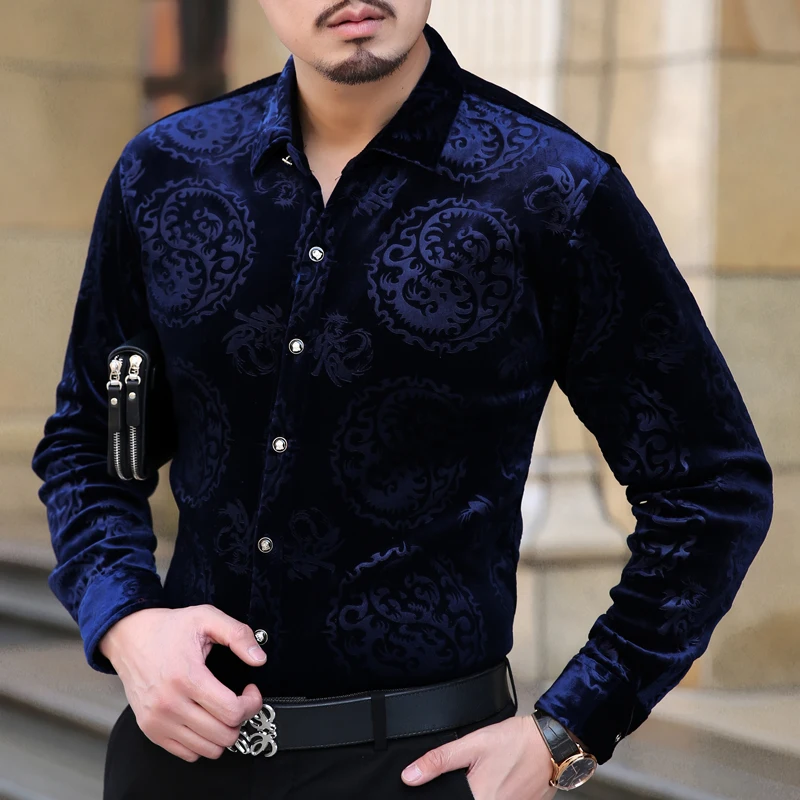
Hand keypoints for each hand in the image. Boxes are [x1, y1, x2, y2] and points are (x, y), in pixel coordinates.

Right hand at [99, 604, 266, 761]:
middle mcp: (169, 704)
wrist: (129, 637)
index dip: (251, 703)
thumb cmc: (169, 628)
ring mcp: (158, 721)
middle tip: (239, 700)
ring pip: (208, 750)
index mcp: (187, 677)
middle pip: (223, 735)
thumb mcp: (207, 618)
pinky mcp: (151, 731)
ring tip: (222, 709)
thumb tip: (259, 659)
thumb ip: (238, 635)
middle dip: (241, 718)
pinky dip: (203, 742)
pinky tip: (204, 718)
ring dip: (223, 732)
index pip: (232, 712)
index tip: (250, 691)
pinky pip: (188, 753)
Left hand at [401, 713, 557, 798]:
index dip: (444, 796)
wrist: (549, 742)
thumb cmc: (514, 742)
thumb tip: (410, 777)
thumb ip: (438, 761)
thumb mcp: (471, 745)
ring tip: (489, 774)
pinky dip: (495, 794)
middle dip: (463, 791)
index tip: (456, 782)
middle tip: (476, 772)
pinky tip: (498, 781)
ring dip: (479, 792)